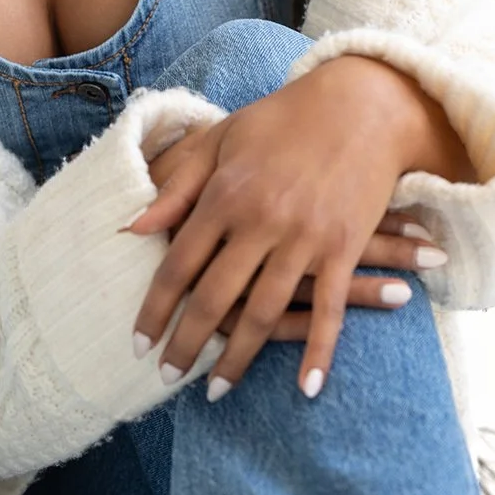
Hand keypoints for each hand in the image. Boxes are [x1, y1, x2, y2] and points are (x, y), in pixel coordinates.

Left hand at [122, 56, 450, 398]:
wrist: (362, 104)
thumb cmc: (282, 120)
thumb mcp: (221, 141)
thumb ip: (177, 188)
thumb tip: (132, 229)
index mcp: (225, 195)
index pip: (177, 266)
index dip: (154, 309)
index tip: (137, 343)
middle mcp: (260, 222)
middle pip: (214, 298)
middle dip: (185, 344)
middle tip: (164, 377)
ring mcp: (304, 239)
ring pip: (264, 313)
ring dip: (238, 359)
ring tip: (214, 390)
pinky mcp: (344, 248)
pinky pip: (330, 311)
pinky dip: (318, 353)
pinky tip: (305, 390)